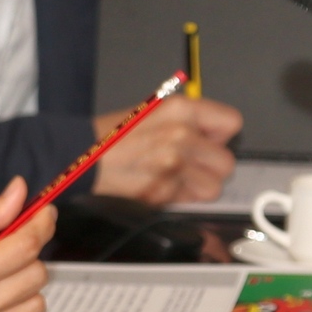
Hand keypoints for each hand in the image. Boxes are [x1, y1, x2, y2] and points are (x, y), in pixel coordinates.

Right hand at [89, 96, 241, 205]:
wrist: (79, 156)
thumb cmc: (112, 136)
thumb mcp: (153, 113)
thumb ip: (187, 122)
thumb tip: (212, 137)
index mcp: (181, 110)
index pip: (232, 123)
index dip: (220, 137)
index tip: (209, 142)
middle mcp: (182, 135)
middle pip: (226, 162)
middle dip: (210, 168)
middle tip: (190, 165)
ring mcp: (173, 166)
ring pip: (213, 188)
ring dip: (197, 187)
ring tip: (174, 178)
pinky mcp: (163, 192)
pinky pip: (188, 202)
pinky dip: (176, 197)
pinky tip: (159, 185)